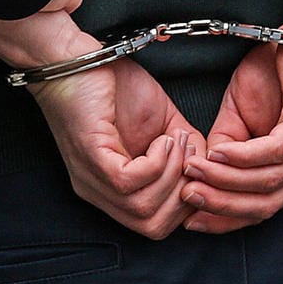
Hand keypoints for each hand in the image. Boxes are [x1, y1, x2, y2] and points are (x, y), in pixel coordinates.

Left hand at [0, 0, 199, 239]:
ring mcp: (92, 178)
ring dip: (172, 176)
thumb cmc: (112, 86)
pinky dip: (156, 163)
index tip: (200, 167)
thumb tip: (207, 165)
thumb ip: (183, 148)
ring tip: (177, 142)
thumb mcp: (160, 122)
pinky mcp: (91, 157)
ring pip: (143, 210)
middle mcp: (98, 193)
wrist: (75, 56)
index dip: (187, 204)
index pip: (156, 225)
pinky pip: (129, 183)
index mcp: (113, 190)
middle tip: (191, 156)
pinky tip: (160, 138)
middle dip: (185, 195)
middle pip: (153, 227)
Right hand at [182, 0, 282, 231]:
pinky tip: (218, 153)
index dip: (225, 218)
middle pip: (266, 206)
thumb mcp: (244, 109)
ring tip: (193, 174)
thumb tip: (205, 168)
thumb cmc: (282, 65)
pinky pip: (275, 151)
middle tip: (185, 201)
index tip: (189, 219)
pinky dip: (243, 158)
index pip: (262, 208)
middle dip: (221, 208)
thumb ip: (229, 141)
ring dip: (225, 183)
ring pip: (268, 183)